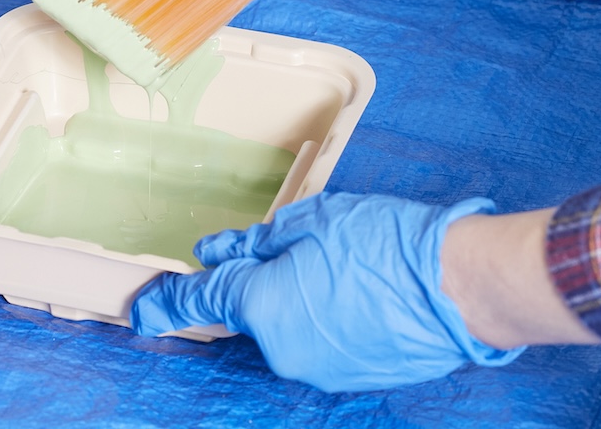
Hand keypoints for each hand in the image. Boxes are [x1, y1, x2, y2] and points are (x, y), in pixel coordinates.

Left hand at [130, 191, 523, 392]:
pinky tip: (365, 294)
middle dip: (267, 283)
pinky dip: (330, 320)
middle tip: (309, 250)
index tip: (140, 311)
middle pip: (253, 310)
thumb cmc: (386, 244)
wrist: (460, 288)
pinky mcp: (350, 377)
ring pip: (290, 327)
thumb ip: (254, 244)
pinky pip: (321, 343)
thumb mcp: (311, 223)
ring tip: (352, 268)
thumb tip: (215, 253)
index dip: (167, 302)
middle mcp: (282, 348)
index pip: (202, 301)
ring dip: (303, 300)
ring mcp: (318, 369)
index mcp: (262, 304)